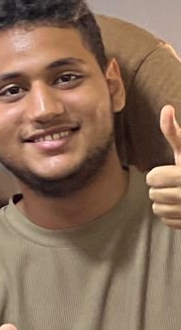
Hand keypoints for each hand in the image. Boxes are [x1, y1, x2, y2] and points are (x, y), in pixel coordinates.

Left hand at [146, 104, 180, 230]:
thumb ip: (174, 133)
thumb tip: (166, 108)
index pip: (151, 177)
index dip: (159, 174)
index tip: (173, 171)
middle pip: (152, 194)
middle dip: (162, 188)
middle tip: (177, 184)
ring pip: (157, 209)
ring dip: (165, 202)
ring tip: (180, 195)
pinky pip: (166, 221)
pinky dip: (172, 215)